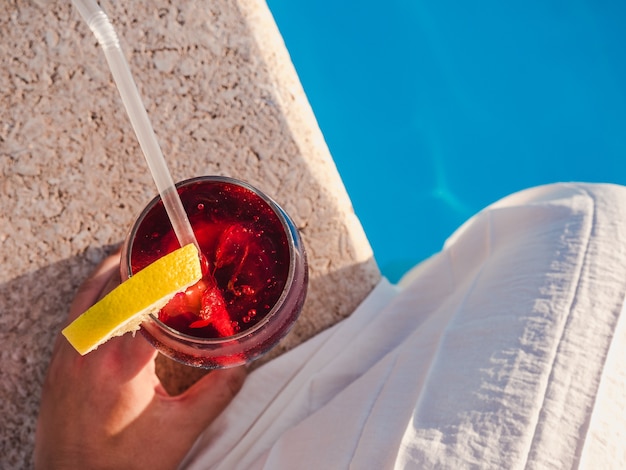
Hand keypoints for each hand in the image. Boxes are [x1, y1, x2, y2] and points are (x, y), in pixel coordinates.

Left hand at [35, 250, 245, 468]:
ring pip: (88, 293)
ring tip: (140, 260)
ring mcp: (68, 354)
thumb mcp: (180, 430)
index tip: (189, 259)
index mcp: (121, 362)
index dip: (171, 274)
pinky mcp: (57, 363)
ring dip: (115, 271)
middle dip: (144, 264)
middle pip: (115, 285)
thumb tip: (240, 364)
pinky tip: (112, 296)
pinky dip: (96, 292)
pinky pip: (76, 312)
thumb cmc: (124, 466)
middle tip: (168, 254)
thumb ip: (216, 394)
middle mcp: (88, 350)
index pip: (147, 299)